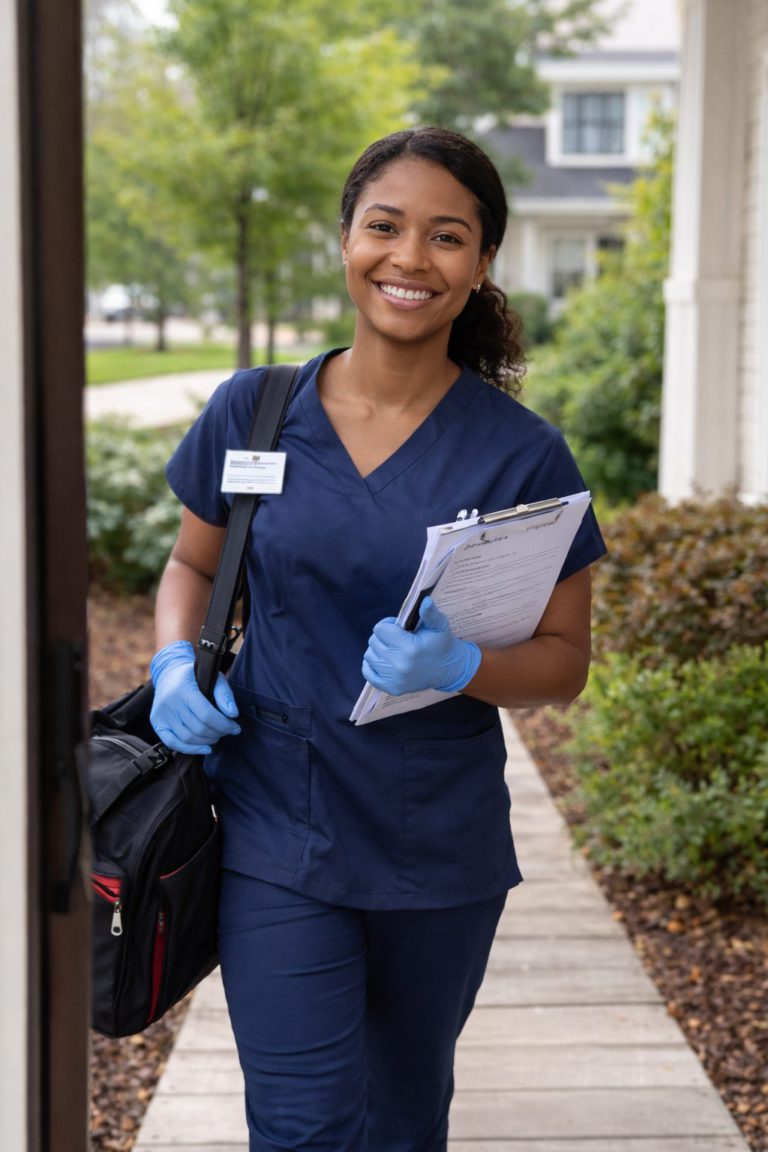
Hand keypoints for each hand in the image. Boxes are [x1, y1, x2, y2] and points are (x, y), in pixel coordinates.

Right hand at [149, 640, 240, 754]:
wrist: (170, 673)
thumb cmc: (196, 676)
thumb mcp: (213, 677)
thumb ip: (224, 695)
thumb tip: (233, 714)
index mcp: (184, 689)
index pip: (206, 715)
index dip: (224, 725)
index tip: (236, 728)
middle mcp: (169, 702)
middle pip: (198, 728)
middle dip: (218, 733)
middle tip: (227, 731)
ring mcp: (160, 714)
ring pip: (187, 738)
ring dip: (207, 741)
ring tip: (217, 736)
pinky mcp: (156, 722)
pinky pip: (172, 743)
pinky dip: (190, 749)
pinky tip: (205, 749)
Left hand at [362, 597, 480, 696]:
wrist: (447, 670)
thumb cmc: (440, 645)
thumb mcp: (439, 626)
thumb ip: (430, 613)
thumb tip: (425, 600)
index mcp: (410, 648)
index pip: (380, 629)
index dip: (388, 625)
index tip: (398, 628)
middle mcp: (400, 665)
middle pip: (373, 641)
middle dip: (383, 637)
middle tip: (396, 639)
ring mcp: (394, 679)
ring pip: (369, 656)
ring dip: (378, 650)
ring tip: (392, 649)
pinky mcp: (391, 688)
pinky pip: (368, 673)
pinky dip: (372, 665)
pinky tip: (384, 660)